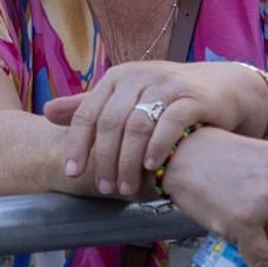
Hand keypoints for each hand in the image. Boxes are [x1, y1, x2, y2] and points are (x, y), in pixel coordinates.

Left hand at [44, 61, 267, 197]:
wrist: (220, 87)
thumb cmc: (165, 96)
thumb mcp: (125, 97)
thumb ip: (88, 106)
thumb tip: (47, 112)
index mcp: (116, 78)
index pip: (87, 113)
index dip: (77, 144)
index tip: (70, 172)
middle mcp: (138, 78)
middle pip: (110, 123)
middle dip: (104, 160)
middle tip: (104, 188)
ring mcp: (166, 86)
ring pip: (137, 126)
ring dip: (128, 161)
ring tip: (125, 188)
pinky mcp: (192, 98)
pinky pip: (170, 123)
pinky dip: (157, 147)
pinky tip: (151, 168)